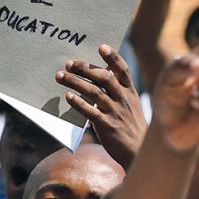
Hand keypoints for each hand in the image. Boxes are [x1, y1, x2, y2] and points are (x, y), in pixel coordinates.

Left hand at [56, 45, 146, 167]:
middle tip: (68, 63)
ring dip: (75, 82)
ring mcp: (115, 112)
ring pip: (93, 91)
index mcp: (130, 92)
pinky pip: (89, 111)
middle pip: (103, 77)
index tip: (101, 47)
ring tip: (60, 76)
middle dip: (84, 68)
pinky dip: (78, 102)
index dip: (113, 57)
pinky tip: (67, 96)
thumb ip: (117, 92)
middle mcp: (123, 99)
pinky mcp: (106, 126)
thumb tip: (96, 78)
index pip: (123, 70)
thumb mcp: (131, 106)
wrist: (139, 152)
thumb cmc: (131, 127)